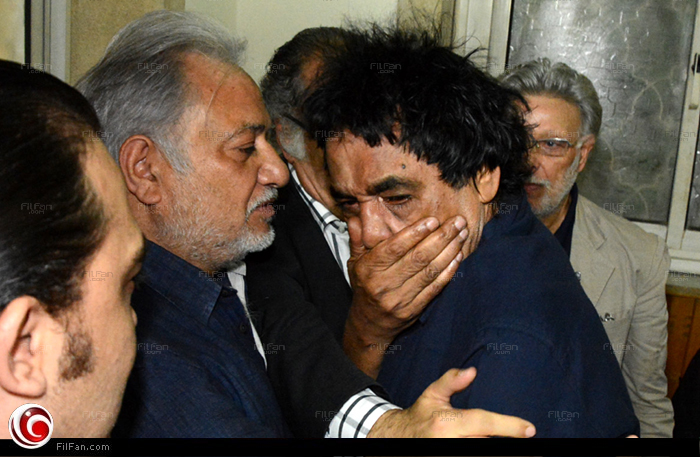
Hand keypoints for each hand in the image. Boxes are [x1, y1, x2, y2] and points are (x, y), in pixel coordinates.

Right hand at [343, 215, 469, 376]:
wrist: (369, 325)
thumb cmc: (364, 287)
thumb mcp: (355, 262)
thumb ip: (357, 238)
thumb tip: (356, 215)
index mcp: (369, 269)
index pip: (394, 248)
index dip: (415, 233)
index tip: (433, 220)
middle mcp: (384, 284)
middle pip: (417, 258)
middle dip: (441, 237)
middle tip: (457, 222)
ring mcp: (400, 299)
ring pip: (429, 271)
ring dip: (449, 251)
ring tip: (462, 235)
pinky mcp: (414, 310)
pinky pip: (434, 288)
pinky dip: (448, 272)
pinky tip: (458, 257)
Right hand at [368, 367, 535, 437]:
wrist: (396, 438)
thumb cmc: (419, 416)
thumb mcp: (433, 394)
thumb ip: (452, 380)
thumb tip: (472, 371)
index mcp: (447, 422)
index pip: (484, 422)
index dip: (509, 426)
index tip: (529, 429)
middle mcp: (449, 441)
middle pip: (487, 440)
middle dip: (499, 436)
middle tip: (515, 432)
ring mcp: (447, 453)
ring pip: (482, 450)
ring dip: (490, 443)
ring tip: (499, 438)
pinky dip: (482, 450)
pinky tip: (484, 442)